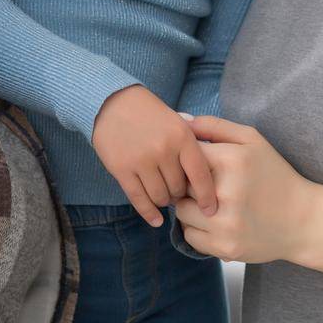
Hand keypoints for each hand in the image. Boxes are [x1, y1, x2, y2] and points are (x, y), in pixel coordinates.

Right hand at [91, 85, 217, 226]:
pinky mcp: (122, 169)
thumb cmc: (149, 113)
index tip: (210, 210)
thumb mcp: (176, 121)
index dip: (207, 196)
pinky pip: (139, 199)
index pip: (200, 175)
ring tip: (163, 195)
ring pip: (160, 196)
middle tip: (177, 192)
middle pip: (179, 189)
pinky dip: (148, 213)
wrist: (112, 102)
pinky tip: (156, 220)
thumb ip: (191, 145)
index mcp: (182, 136)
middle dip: (180, 194)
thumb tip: (209, 174)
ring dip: (163, 200)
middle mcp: (164, 150)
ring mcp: (142, 160)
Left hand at [174, 114, 315, 262]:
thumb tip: (181, 120)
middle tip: (205, 186)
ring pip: (180, 212)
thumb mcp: (252, 141)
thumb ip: (215, 126)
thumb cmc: (275, 175)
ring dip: (189, 208)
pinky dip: (197, 229)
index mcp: (233, 160)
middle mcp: (228, 192)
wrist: (304, 221)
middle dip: (188, 184)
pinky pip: (189, 236)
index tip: (200, 166)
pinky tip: (214, 223)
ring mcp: (227, 223)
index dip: (189, 160)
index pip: (186, 155)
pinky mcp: (226, 247)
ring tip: (209, 205)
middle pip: (180, 183)